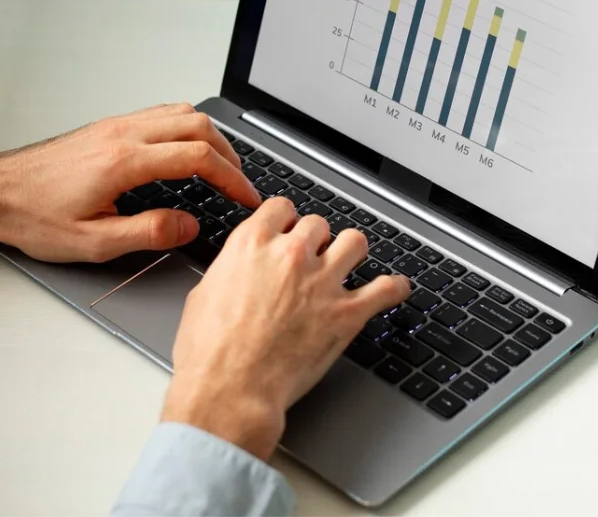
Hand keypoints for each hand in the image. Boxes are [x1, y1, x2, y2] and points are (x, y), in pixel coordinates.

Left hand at [0, 102, 260, 262]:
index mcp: (123, 162)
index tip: (244, 197)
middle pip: (197, 126)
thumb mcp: (93, 243)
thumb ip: (147, 232)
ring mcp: (115, 126)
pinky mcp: (107, 127)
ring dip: (210, 137)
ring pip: (180, 113)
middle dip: (229, 154)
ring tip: (223, 166)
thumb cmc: (33, 216)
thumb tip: (188, 225)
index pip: (196, 158)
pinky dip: (187, 129)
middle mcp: (122, 134)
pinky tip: (188, 152)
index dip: (231, 178)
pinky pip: (161, 114)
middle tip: (241, 183)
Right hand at [160, 197, 410, 460]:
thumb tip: (238, 272)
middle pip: (319, 224)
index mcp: (252, 244)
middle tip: (313, 258)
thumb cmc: (210, 352)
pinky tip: (393, 289)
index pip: (282, 208)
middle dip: (316, 241)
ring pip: (354, 242)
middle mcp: (290, 255)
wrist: (230, 389)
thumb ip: (230, 272)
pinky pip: (386, 289)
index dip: (287, 220)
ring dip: (351, 252)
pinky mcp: (347, 313)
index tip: (289, 230)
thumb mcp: (204, 295)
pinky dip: (393, 288)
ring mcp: (322, 282)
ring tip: (348, 265)